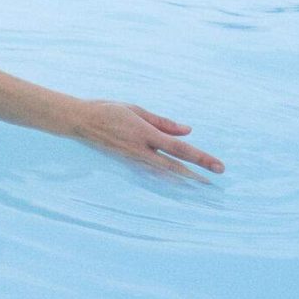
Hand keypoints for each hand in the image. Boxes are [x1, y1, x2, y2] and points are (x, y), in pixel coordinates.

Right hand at [72, 101, 223, 178]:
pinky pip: (151, 175)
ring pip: (164, 176)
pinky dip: (165, 182)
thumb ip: (163, 122)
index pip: (179, 149)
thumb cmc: (108, 110)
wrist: (79, 122)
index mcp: (145, 133)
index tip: (219, 167)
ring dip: (183, 183)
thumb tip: (188, 130)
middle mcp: (140, 150)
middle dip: (196, 177)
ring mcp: (132, 160)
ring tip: (201, 189)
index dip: (201, 158)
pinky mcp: (127, 164)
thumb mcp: (136, 109)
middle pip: (175, 168)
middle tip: (215, 185)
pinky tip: (175, 186)